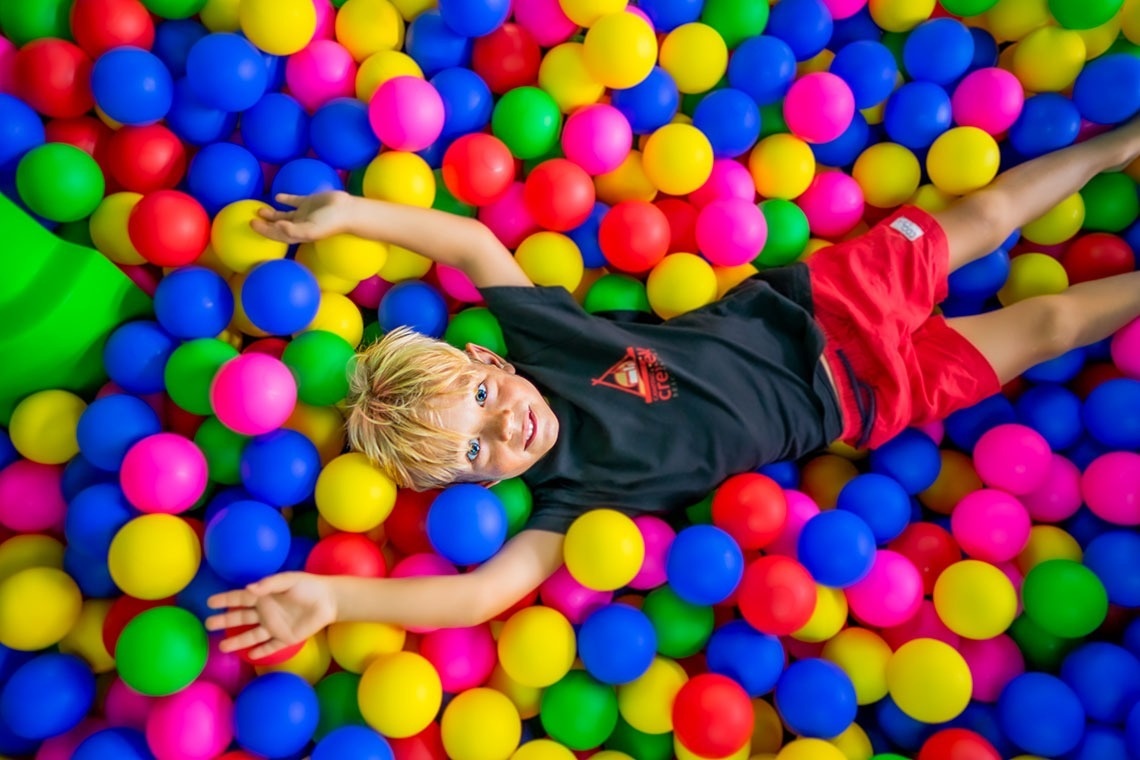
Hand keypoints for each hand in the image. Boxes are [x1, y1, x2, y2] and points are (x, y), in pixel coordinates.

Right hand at [205, 572, 337, 659]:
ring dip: (238, 641)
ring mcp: (275, 626)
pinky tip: (250, 655)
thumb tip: (249, 589)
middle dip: (225, 621)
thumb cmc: (308, 586)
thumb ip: (269, 584)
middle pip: (241, 618)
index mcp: (265, 596)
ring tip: (222, 647)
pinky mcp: (286, 638)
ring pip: (252, 636)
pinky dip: (261, 651)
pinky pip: (270, 647)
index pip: (240, 598)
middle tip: (208, 625)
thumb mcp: (289, 580)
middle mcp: (266, 612)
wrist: (329, 600)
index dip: (225, 600)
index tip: (210, 603)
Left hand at [250, 191, 354, 243]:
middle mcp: (300, 224)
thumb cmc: (330, 222)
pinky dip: (285, 199)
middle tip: (252, 219)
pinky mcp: (309, 201)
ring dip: (272, 213)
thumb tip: (276, 226)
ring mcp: (304, 213)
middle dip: (265, 224)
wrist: (347, 210)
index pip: (277, 233)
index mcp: (299, 233)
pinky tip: (277, 197)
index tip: (252, 224)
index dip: (264, 230)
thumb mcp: (311, 229)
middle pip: (278, 226)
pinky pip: (294, 200)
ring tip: (260, 209)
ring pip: (284, 214)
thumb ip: (293, 230)